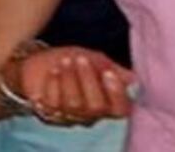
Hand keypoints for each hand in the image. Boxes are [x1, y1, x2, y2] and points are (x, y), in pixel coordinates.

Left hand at [15, 47, 136, 125]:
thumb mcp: (97, 61)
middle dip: (88, 80)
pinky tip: (53, 71)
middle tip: (81, 59)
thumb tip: (135, 78)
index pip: (120, 109)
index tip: (108, 72)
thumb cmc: (72, 62)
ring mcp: (69, 116)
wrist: (39, 62)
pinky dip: (54, 83)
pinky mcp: (48, 115)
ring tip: (65, 60)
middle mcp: (90, 114)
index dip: (117, 94)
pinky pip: (55, 103)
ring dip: (70, 79)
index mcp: (107, 102)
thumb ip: (115, 71)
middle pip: (96, 107)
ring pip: (74, 105)